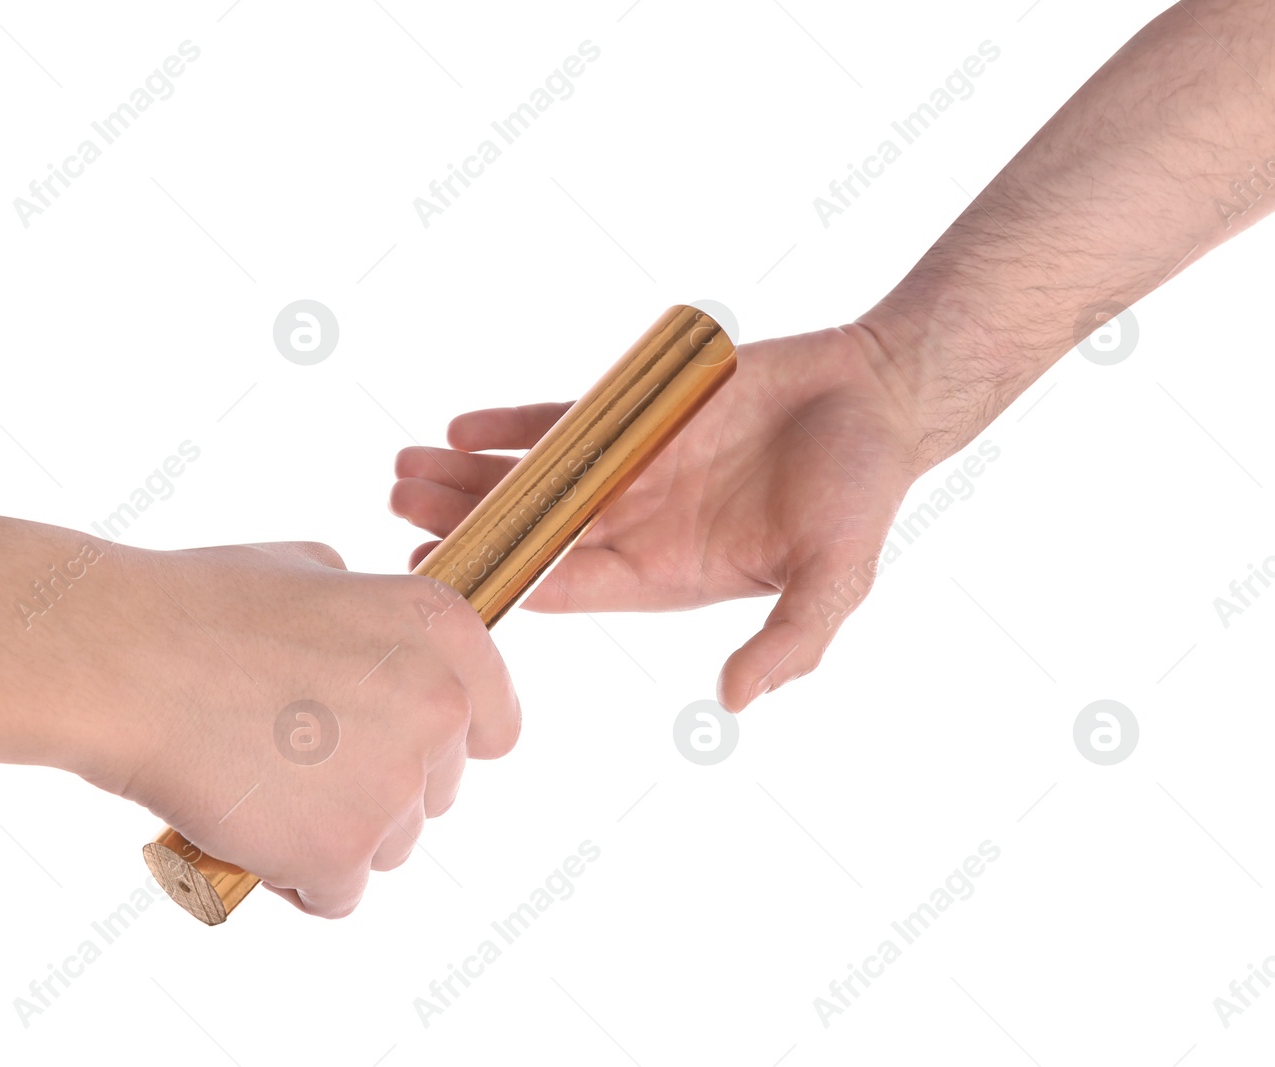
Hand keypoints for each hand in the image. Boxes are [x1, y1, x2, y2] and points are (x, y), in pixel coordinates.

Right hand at [86, 541, 518, 917]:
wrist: (123, 660)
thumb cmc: (200, 606)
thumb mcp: (311, 569)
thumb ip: (368, 612)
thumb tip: (376, 640)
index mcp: (444, 632)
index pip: (497, 724)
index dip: (445, 744)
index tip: (406, 752)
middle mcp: (439, 708)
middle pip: (437, 792)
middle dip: (378, 789)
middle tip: (298, 767)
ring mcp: (394, 785)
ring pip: (391, 847)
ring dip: (338, 837)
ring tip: (264, 798)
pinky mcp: (342, 851)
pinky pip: (339, 895)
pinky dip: (296, 881)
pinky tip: (251, 841)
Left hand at [390, 325, 925, 711]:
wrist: (878, 396)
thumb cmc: (862, 492)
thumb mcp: (836, 577)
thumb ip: (790, 640)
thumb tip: (736, 703)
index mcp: (666, 575)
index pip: (567, 586)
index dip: (504, 583)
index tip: (440, 582)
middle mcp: (636, 526)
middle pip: (530, 531)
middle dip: (462, 525)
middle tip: (396, 512)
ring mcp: (630, 469)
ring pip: (531, 477)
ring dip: (468, 475)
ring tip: (402, 468)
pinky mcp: (636, 416)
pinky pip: (560, 420)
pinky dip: (511, 423)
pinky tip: (460, 425)